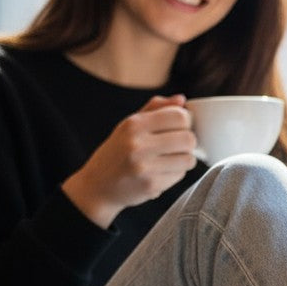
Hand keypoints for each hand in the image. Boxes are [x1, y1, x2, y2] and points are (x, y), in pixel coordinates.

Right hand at [61, 95, 197, 227]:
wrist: (98, 186)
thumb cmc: (118, 152)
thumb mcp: (129, 125)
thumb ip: (156, 109)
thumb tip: (181, 100)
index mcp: (134, 125)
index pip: (179, 117)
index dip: (186, 121)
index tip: (179, 127)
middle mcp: (138, 144)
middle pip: (188, 139)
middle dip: (188, 142)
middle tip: (178, 145)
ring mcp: (145, 167)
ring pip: (188, 159)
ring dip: (185, 159)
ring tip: (171, 159)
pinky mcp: (152, 185)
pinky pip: (180, 175)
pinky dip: (176, 173)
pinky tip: (162, 171)